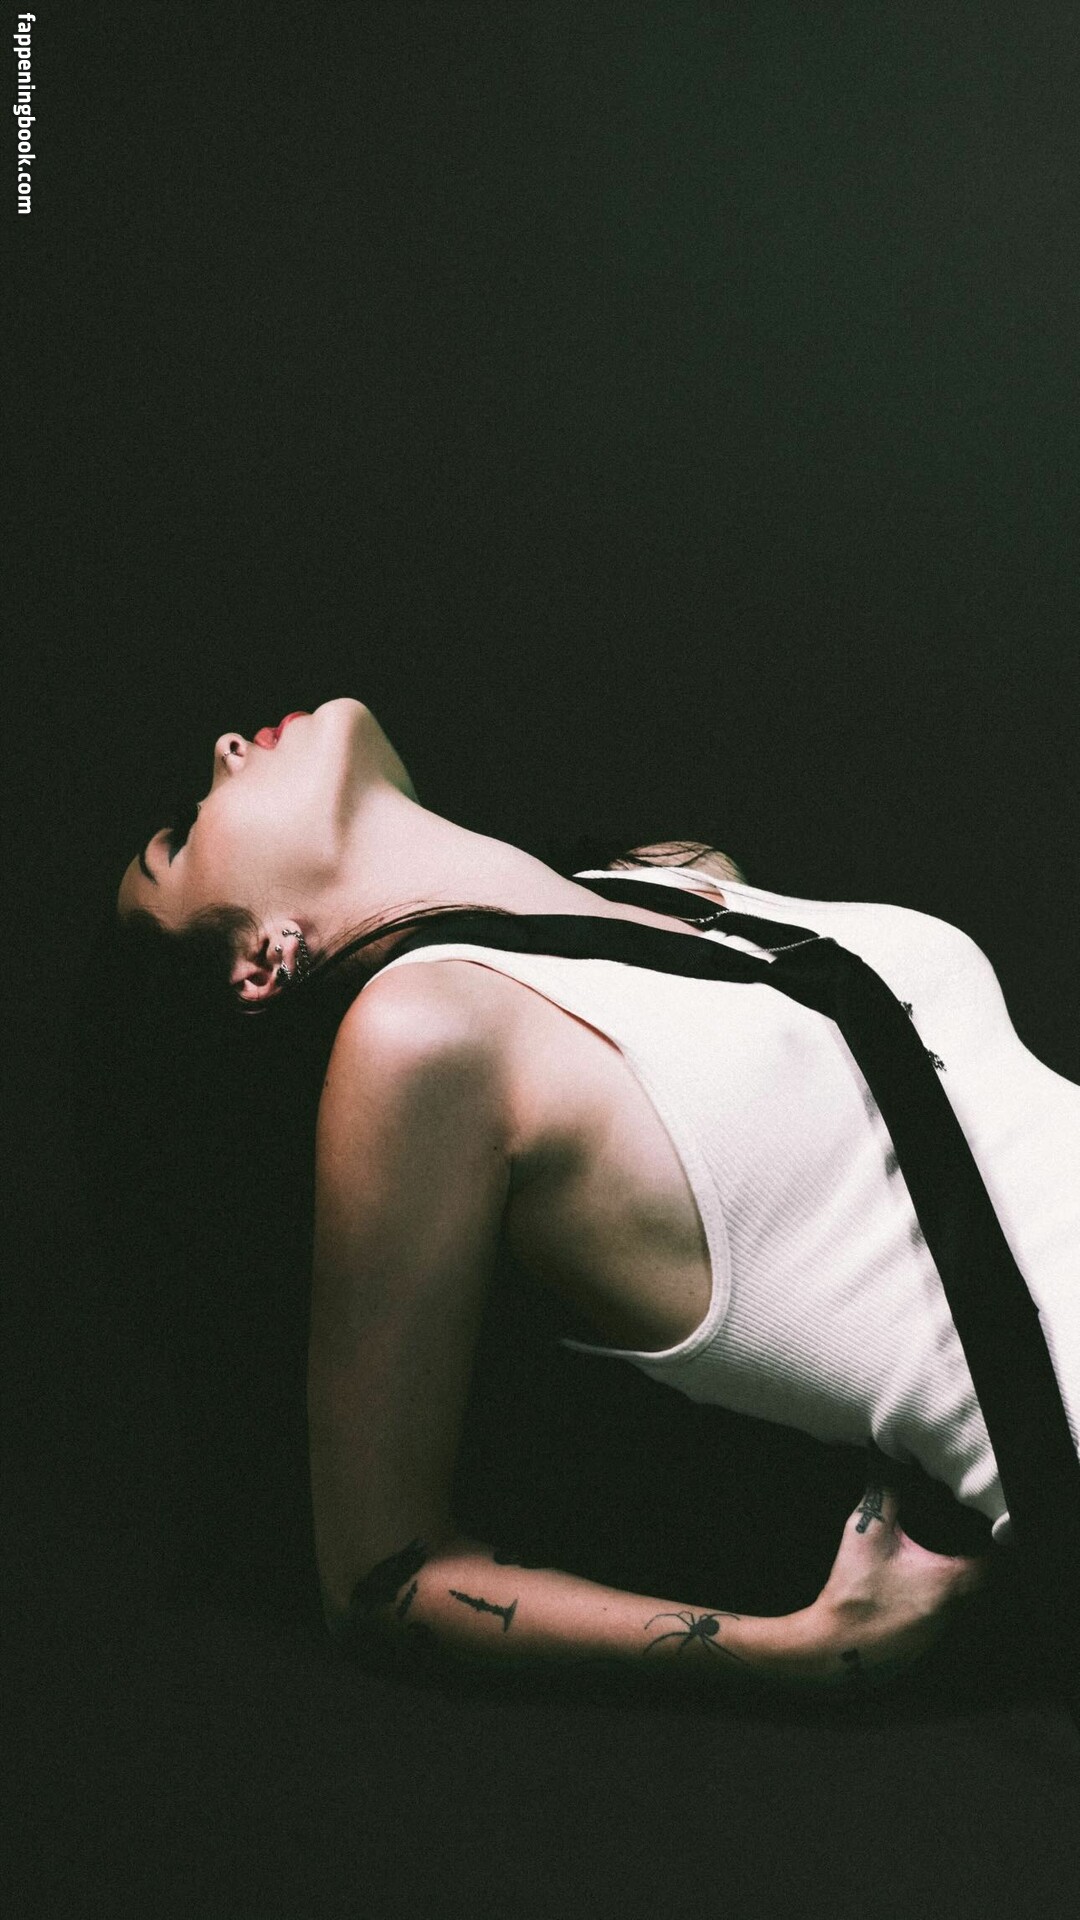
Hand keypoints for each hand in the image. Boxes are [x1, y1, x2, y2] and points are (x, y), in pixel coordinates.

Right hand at [798, 1485, 987, 1686]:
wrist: (832, 1648)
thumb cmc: (854, 1594)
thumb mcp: (866, 1533)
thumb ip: (883, 1492)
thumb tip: (885, 1456)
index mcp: (950, 1582)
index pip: (994, 1558)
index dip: (989, 1537)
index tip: (978, 1520)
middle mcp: (954, 1610)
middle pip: (979, 1579)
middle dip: (969, 1553)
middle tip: (955, 1531)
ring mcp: (939, 1633)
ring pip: (960, 1598)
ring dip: (949, 1576)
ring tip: (931, 1553)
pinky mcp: (922, 1644)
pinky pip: (939, 1613)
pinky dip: (931, 1595)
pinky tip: (906, 1583)